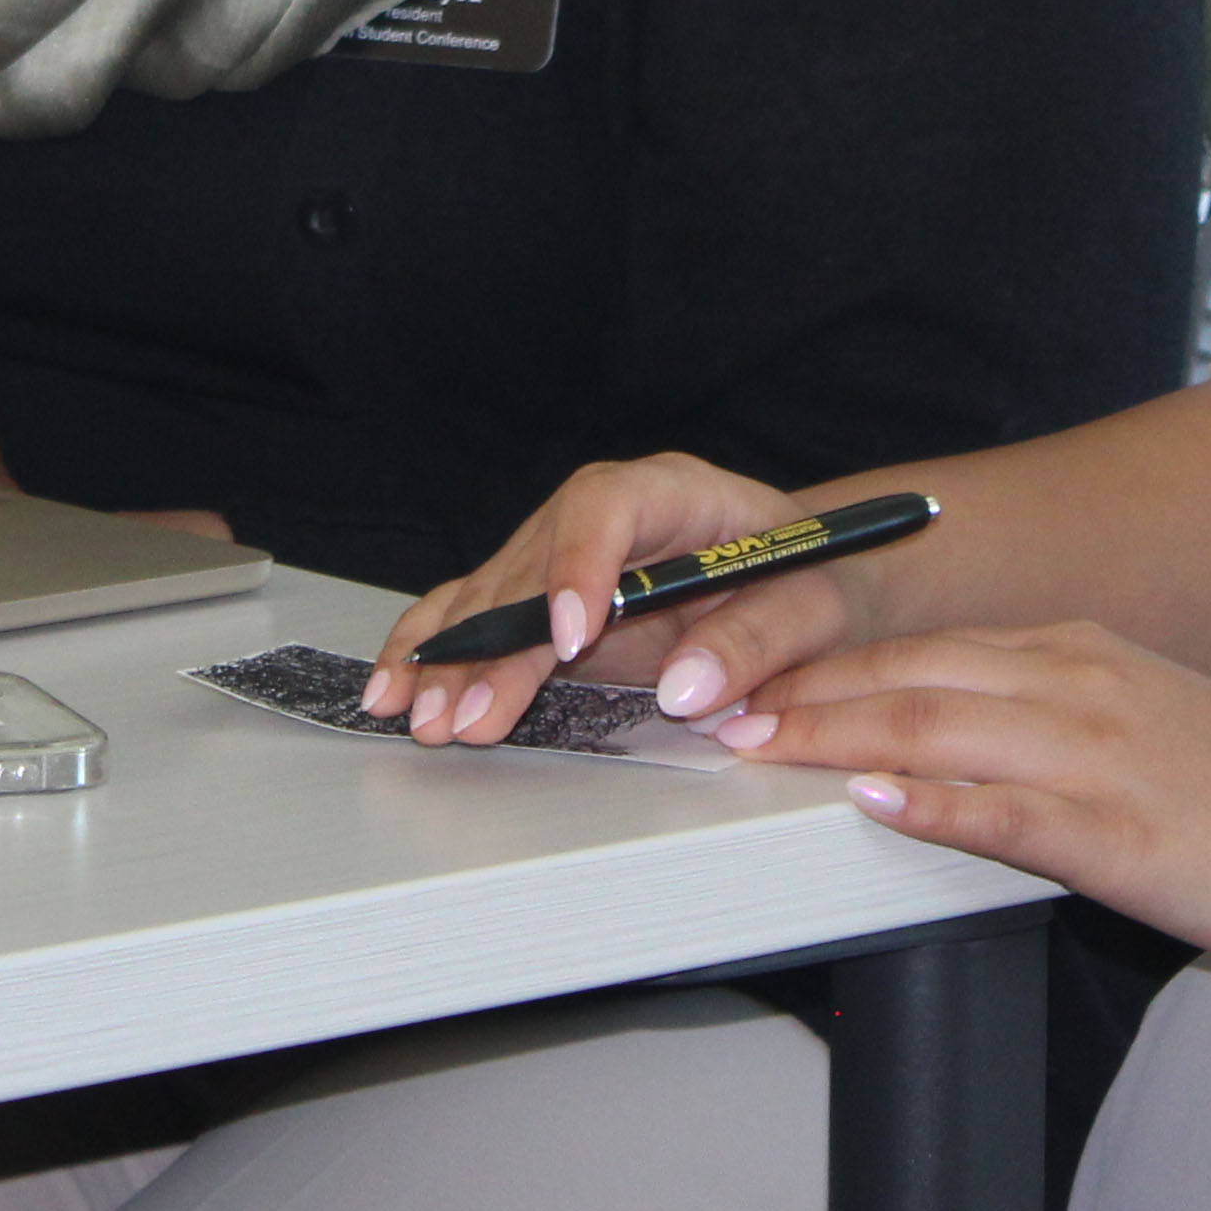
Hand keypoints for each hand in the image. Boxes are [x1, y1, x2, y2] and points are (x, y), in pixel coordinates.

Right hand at [367, 452, 908, 744]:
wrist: (810, 581)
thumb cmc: (815, 584)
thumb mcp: (816, 609)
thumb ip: (759, 640)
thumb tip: (690, 688)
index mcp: (674, 492)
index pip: (608, 506)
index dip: (577, 566)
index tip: (568, 637)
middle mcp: (604, 515)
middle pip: (531, 562)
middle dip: (494, 642)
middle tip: (470, 714)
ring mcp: (563, 553)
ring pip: (489, 592)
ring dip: (450, 658)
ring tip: (419, 717)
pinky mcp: (541, 596)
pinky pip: (473, 613)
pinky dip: (433, 651)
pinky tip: (394, 689)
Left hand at [719, 620, 1210, 977]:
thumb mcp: (1139, 732)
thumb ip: (1040, 732)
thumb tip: (939, 756)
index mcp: (1075, 657)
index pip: (920, 648)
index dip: (820, 660)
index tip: (742, 671)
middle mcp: (1077, 683)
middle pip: (907, 674)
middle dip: (797, 687)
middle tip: (706, 698)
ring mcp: (1099, 752)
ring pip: (939, 726)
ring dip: (833, 731)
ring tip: (749, 737)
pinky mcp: (1123, 832)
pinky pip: (1010, 811)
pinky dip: (934, 801)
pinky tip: (875, 796)